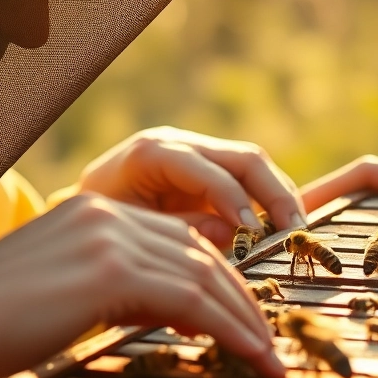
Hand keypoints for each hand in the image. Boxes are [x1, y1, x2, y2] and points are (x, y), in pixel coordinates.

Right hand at [0, 194, 285, 377]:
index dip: (217, 280)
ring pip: (204, 276)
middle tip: (268, 338)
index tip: (241, 318)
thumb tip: (169, 309)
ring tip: (267, 355)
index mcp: (96, 210)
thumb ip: (116, 285)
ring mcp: (110, 239)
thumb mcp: (66, 289)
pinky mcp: (111, 273)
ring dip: (245, 320)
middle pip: (200, 253)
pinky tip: (246, 352)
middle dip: (242, 299)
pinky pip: (191, 301)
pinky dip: (228, 329)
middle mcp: (108, 214)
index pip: (179, 240)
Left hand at [74, 127, 303, 246]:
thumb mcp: (131, 233)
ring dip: (280, 197)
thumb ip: (182, 231)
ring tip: (296, 233)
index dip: (235, 200)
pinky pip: (248, 180)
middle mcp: (179, 143)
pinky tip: (281, 230)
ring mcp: (197, 153)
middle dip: (275, 193)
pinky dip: (268, 202)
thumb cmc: (100, 227)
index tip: (255, 234)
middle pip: (244, 157)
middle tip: (295, 232)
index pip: (207, 170)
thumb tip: (233, 231)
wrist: (81, 212)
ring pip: (253, 164)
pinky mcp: (210, 169)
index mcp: (151, 154)